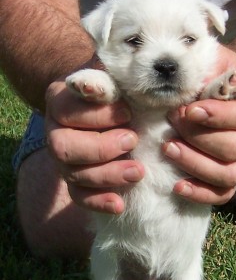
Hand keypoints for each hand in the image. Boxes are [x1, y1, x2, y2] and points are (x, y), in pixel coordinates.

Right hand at [45, 76, 144, 213]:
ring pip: (73, 175)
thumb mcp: (112, 75)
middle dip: (101, 148)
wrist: (110, 107)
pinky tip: (119, 204)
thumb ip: (104, 78)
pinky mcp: (75, 181)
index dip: (97, 115)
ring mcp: (62, 160)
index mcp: (59, 102)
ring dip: (107, 175)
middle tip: (133, 140)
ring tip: (138, 172)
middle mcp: (55, 133)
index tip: (128, 112)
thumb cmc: (114, 89)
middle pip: (64, 148)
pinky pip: (79, 197)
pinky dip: (98, 202)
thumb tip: (94, 89)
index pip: (67, 111)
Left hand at [162, 45, 235, 204]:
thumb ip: (204, 70)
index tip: (189, 110)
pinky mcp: (233, 174)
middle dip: (198, 137)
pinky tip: (178, 186)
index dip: (218, 116)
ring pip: (229, 174)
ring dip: (195, 164)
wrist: (223, 84)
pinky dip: (201, 192)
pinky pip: (223, 194)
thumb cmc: (216, 71)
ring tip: (168, 148)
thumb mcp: (214, 60)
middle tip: (172, 122)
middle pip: (235, 147)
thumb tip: (178, 87)